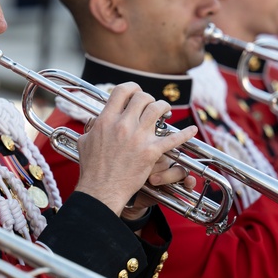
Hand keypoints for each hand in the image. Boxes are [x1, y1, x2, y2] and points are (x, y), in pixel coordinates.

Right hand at [74, 82, 198, 215]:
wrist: (102, 190)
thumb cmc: (92, 169)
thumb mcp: (85, 142)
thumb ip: (92, 127)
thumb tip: (95, 120)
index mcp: (106, 120)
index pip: (122, 91)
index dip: (131, 88)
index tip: (135, 92)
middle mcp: (123, 125)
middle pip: (142, 97)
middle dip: (148, 98)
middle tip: (150, 104)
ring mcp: (139, 137)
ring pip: (158, 109)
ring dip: (164, 107)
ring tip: (165, 111)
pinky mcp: (151, 152)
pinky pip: (173, 138)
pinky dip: (185, 133)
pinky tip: (192, 130)